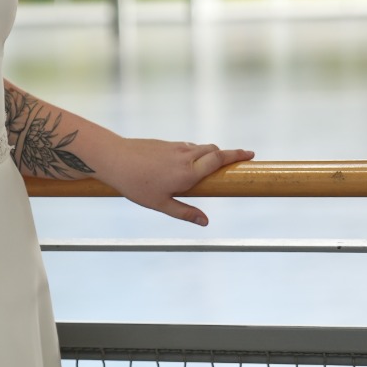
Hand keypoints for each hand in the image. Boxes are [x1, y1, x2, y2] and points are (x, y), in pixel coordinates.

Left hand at [99, 138, 254, 226]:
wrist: (114, 159)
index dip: (236, 155)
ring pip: (201, 147)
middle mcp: (186, 156)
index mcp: (188, 172)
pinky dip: (196, 152)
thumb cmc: (136, 185)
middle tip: (241, 159)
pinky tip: (191, 162)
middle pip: (214, 151)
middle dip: (229, 154)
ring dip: (212, 153)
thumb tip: (205, 222)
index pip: (219, 159)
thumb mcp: (160, 204)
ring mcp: (176, 147)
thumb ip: (185, 212)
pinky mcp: (167, 144)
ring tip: (216, 165)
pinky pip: (188, 146)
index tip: (251, 154)